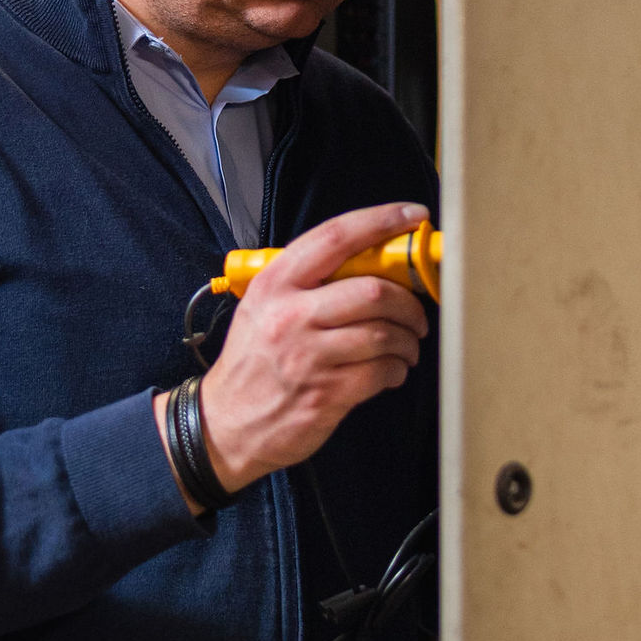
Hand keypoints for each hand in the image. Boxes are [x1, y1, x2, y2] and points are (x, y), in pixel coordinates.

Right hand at [180, 202, 431, 497]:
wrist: (225, 423)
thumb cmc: (253, 362)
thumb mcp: (263, 307)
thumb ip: (308, 282)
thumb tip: (372, 264)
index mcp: (275, 284)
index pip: (335, 237)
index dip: (381, 221)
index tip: (412, 217)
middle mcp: (289, 316)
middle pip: (372, 291)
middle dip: (408, 302)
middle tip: (415, 314)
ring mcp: (307, 357)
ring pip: (384, 334)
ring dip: (408, 340)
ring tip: (406, 346)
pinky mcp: (324, 395)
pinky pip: (381, 373)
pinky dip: (397, 370)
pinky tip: (391, 371)